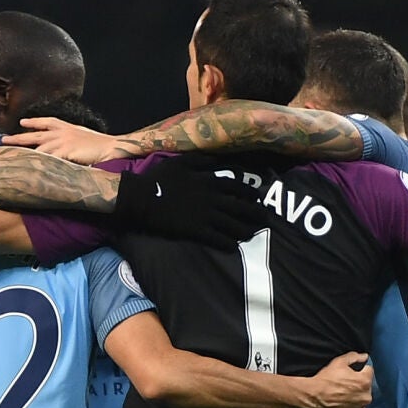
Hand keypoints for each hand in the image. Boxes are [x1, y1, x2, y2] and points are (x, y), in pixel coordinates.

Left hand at [3, 117, 121, 163]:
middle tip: (3, 140)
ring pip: (39, 148)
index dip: (34, 122)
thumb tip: (63, 146)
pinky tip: (28, 167)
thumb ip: (71, 139)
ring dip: (24, 153)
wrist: (110, 147)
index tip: (22, 122)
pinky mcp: (65, 152)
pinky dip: (38, 163)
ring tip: (11, 158)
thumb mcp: (83, 136)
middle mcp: (62, 132)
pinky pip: (48, 158)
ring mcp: (63, 142)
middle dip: (18, 137)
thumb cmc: (99, 144)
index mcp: (67, 127)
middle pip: (35, 135)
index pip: (47, 122)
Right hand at [112, 158, 268, 247]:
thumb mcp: (181, 161)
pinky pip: (218, 239)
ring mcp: (205, 216)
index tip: (257, 198)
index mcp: (209, 181)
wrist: (142, 198)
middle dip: (256, 214)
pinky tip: (233, 247)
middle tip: (265, 220)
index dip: (250, 193)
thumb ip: (201, 160)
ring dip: (245, 230)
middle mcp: (212, 199)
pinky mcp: (196, 231)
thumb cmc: (159, 179)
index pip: (237, 186)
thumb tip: (217, 160)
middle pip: (241, 207)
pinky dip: (228, 243)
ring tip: (253, 234)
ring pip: (233, 225)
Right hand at [302, 352, 373, 407]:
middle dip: (358, 384)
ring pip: (362, 399)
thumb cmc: (325, 379)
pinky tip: (341, 403)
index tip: (349, 373)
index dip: (359, 370)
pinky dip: (351, 407)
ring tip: (342, 395)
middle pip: (366, 386)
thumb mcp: (338, 362)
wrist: (312, 398)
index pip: (369, 371)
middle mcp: (366, 396)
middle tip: (344, 384)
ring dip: (356, 396)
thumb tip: (365, 356)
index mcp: (365, 381)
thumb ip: (354, 357)